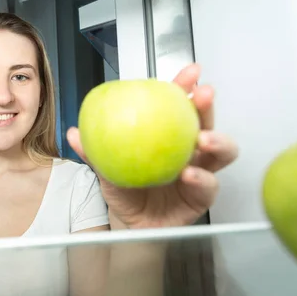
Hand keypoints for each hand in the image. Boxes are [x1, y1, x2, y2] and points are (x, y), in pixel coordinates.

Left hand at [67, 64, 238, 228]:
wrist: (130, 222)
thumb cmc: (125, 189)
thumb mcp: (106, 169)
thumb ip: (94, 151)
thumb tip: (74, 132)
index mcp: (168, 135)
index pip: (179, 106)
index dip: (186, 87)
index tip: (190, 72)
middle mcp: (189, 149)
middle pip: (205, 122)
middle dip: (207, 106)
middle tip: (203, 95)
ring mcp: (200, 170)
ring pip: (222, 151)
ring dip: (218, 141)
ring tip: (204, 139)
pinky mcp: (203, 195)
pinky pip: (208, 185)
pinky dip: (201, 178)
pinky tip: (189, 174)